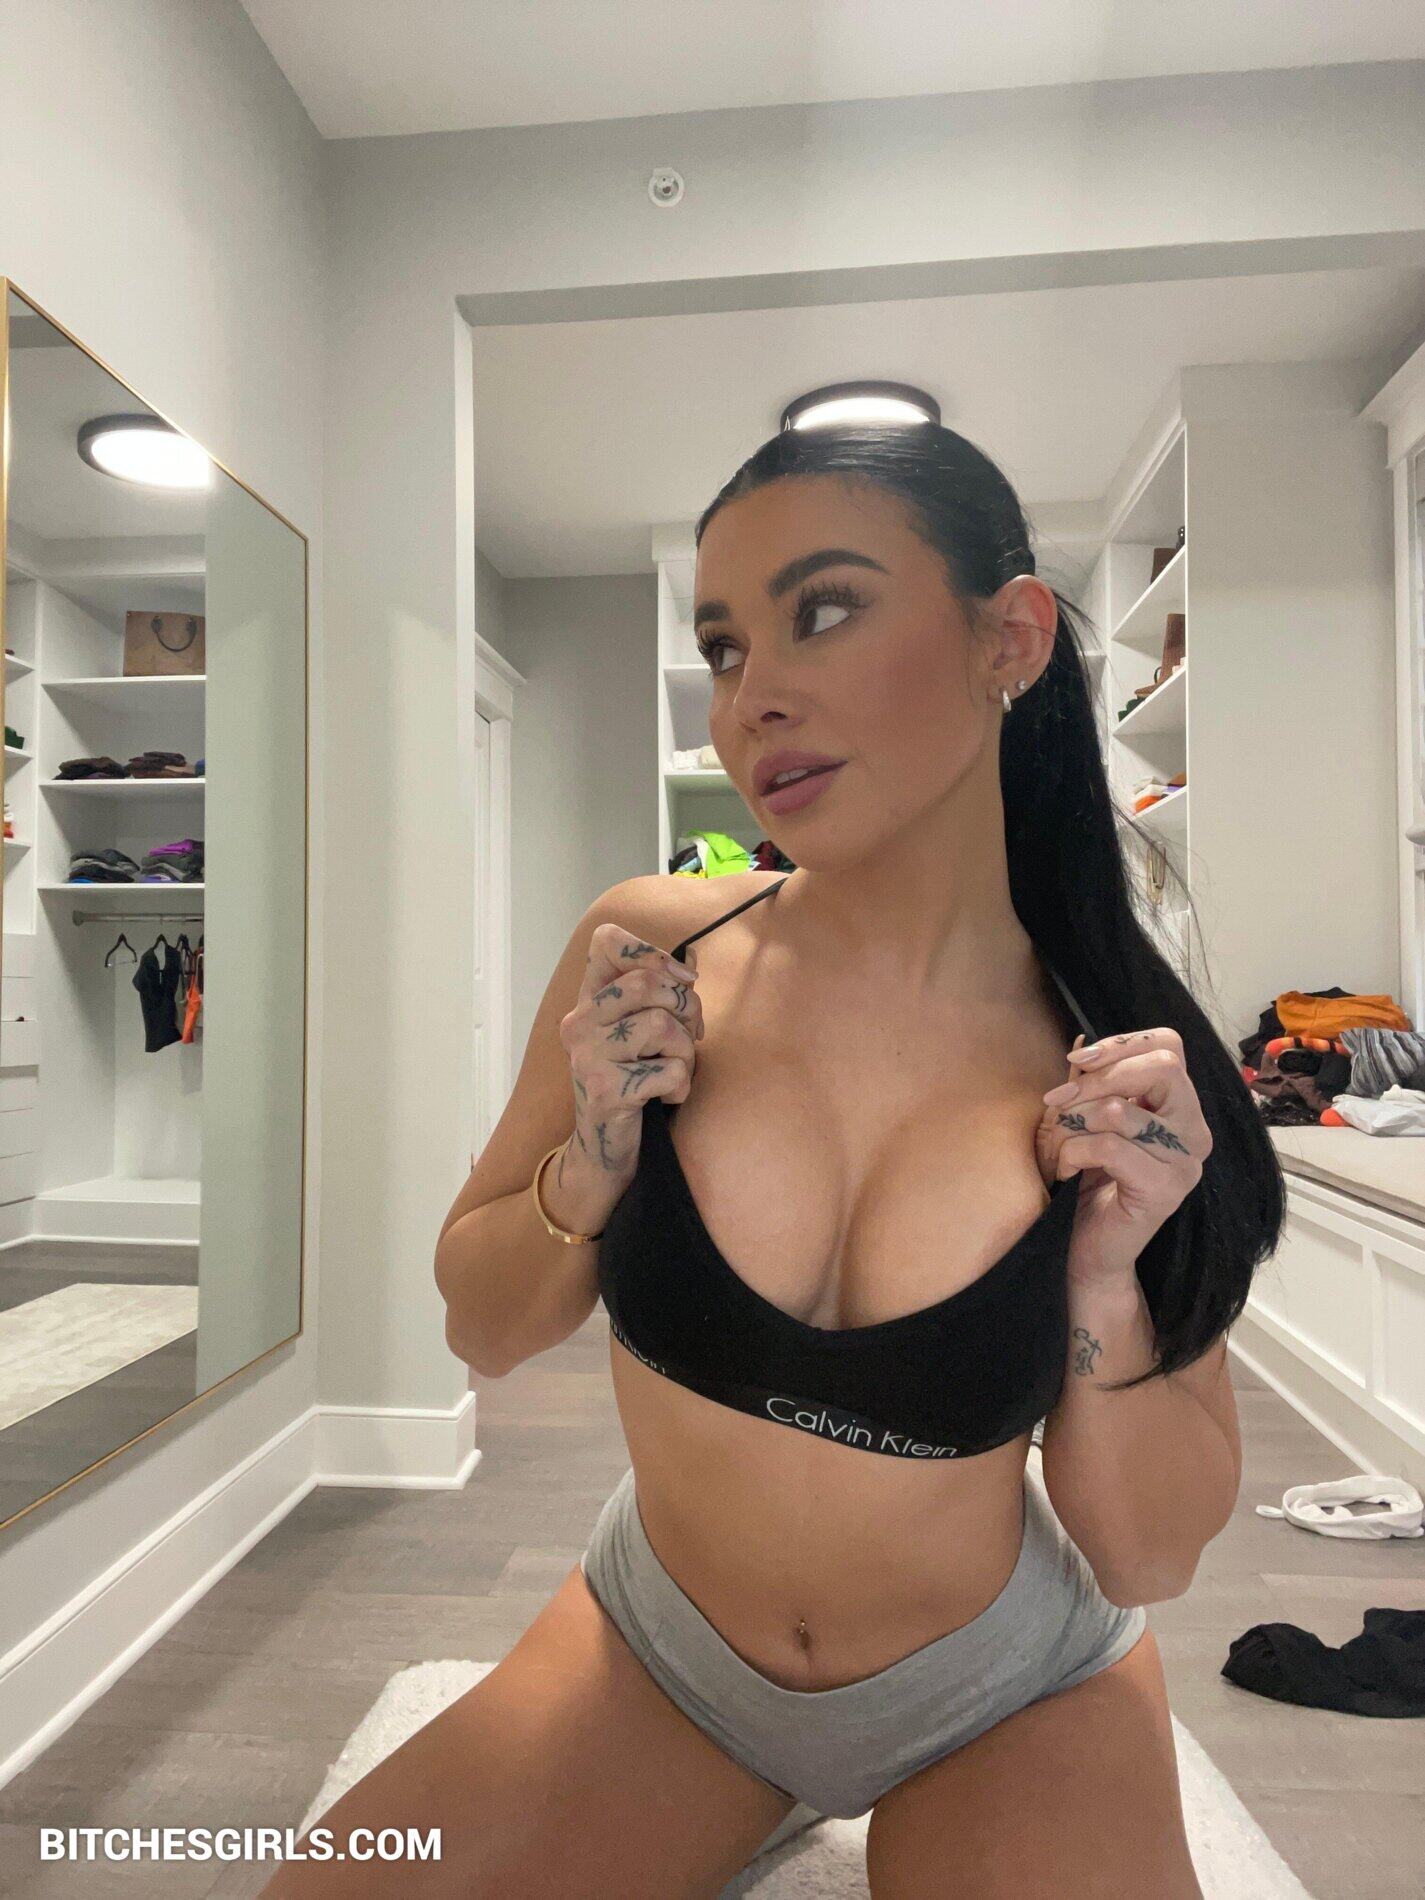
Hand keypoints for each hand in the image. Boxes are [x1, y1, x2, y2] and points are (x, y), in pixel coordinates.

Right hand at [557, 924, 704, 1179]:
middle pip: (649, 983)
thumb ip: (661, 993)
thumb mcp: (642, 1029)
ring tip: (674, 1071)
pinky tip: (664, 1097)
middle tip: (690, 1036)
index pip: (607, 941)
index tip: (681, 979)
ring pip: (663, 1026)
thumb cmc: (634, 1080)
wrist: (604, 1148)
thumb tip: (694, 958)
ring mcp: (588, 1056)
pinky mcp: (606, 1090)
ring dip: (687, 1052)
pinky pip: (671, 1071)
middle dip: (687, 1008)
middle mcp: (579, 1021)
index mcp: (588, 999)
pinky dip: (681, 1086)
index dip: (651, 952)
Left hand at [1033, 1027, 1211, 1288]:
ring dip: (1073, 1124)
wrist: (1088, 1250)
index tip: (1078, 1061)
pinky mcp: (1167, 1189)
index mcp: (1179, 1106)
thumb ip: (1094, 1083)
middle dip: (1098, 1078)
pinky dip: (1074, 1154)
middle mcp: (1193, 1130)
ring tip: (1058, 1148)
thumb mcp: (1088, 1121)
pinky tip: (1067, 1173)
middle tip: (1059, 1101)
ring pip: (1122, 1109)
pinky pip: (1110, 1147)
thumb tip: (1080, 1043)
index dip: (1121, 1043)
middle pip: (1162, 1067)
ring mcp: (1186, 1161)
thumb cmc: (1087, 1182)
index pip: (1168, 1046)